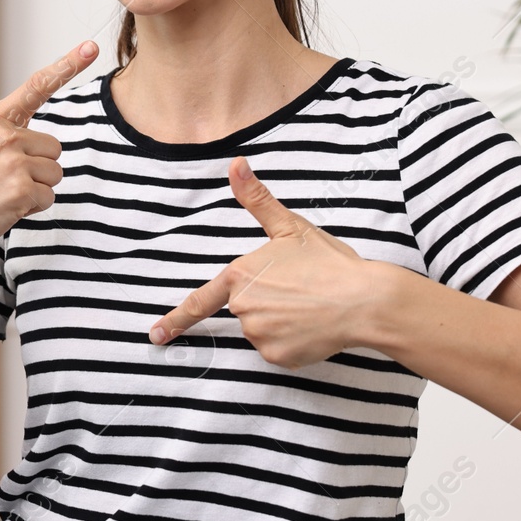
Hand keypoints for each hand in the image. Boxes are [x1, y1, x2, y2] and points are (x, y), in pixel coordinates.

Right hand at [0, 41, 99, 265]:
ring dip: (35, 190)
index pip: (36, 87)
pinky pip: (49, 197)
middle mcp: (4, 135)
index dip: (67, 64)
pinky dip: (32, 209)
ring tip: (1, 194)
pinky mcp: (21, 191)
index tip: (92, 46)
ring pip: (54, 174)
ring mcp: (13, 162)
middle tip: (2, 181)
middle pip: (54, 148)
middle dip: (36, 169)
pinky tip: (4, 209)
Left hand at [149, 157, 377, 368]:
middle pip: (246, 309)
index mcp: (240, 275)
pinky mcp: (277, 356)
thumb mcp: (291, 227)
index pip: (200, 301)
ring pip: (262, 330)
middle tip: (300, 290)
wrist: (364, 300)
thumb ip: (257, 199)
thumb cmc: (328, 262)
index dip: (176, 320)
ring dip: (280, 322)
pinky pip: (278, 349)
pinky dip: (293, 341)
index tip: (156, 335)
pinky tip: (314, 326)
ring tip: (310, 307)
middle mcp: (243, 308)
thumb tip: (235, 163)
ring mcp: (258, 334)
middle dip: (268, 302)